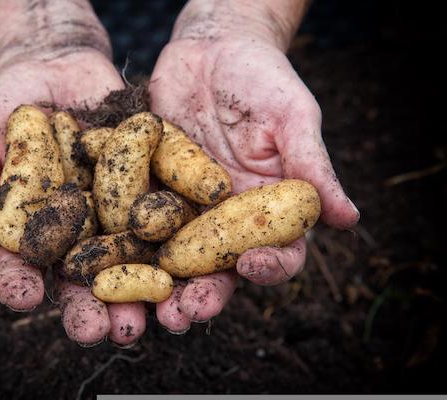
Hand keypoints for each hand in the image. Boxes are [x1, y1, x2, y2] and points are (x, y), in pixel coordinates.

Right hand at [0, 51, 147, 345]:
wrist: (55, 63)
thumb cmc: (6, 107)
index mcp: (35, 231)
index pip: (26, 269)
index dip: (23, 286)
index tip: (25, 298)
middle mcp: (79, 232)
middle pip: (85, 279)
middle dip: (92, 308)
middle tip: (102, 332)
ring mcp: (117, 212)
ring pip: (131, 260)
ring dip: (142, 292)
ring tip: (152, 316)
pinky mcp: (150, 187)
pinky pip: (165, 214)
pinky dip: (176, 239)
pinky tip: (188, 265)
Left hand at [150, 31, 358, 331]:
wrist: (210, 48)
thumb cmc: (261, 77)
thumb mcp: (292, 115)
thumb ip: (312, 164)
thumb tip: (349, 219)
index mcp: (267, 206)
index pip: (277, 250)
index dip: (269, 266)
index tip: (253, 266)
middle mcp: (225, 217)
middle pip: (218, 268)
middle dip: (202, 294)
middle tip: (183, 316)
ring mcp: (184, 208)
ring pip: (172, 258)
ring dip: (157, 287)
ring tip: (143, 311)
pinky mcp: (147, 190)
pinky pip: (133, 221)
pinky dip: (120, 246)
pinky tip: (104, 264)